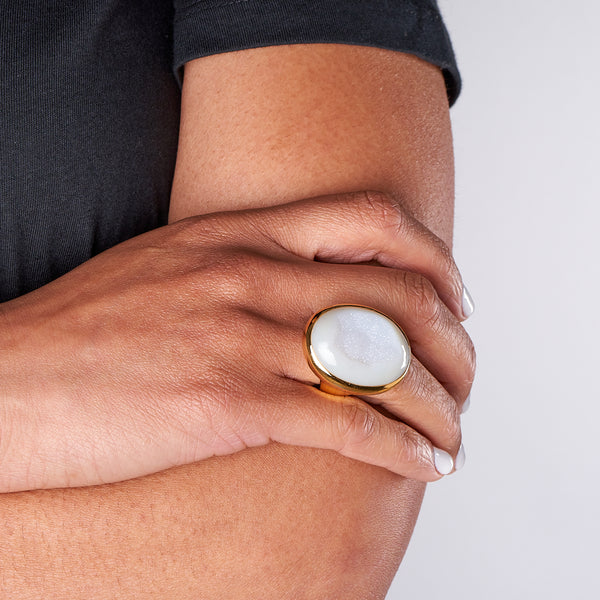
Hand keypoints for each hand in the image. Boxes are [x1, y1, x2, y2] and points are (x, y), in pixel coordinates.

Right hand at [0, 192, 473, 492]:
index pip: (367, 219)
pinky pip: (345, 425)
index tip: (450, 295)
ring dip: (438, 402)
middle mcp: (248, 275)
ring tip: (454, 430)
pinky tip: (424, 465)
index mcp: (236, 233)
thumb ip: (242, 266)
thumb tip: (302, 292)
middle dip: (450, 338)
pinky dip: (401, 448)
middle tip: (465, 371)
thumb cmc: (85, 327)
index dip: (428, 255)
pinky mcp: (227, 405)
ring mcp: (240, 338)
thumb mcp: (172, 266)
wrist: (7, 381)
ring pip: (381, 362)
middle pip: (394, 292)